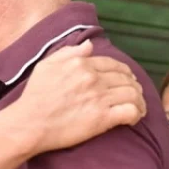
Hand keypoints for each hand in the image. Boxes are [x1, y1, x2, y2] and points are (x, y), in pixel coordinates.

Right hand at [15, 40, 146, 153]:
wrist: (29, 123)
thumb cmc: (34, 95)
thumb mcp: (46, 65)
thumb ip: (69, 52)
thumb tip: (90, 45)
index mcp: (81, 64)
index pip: (113, 64)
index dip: (125, 72)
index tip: (128, 79)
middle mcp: (92, 78)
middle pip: (126, 79)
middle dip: (135, 86)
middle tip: (136, 94)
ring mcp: (98, 98)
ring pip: (132, 94)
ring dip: (139, 100)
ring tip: (139, 108)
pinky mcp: (101, 118)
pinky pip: (129, 111)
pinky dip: (136, 113)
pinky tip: (135, 118)